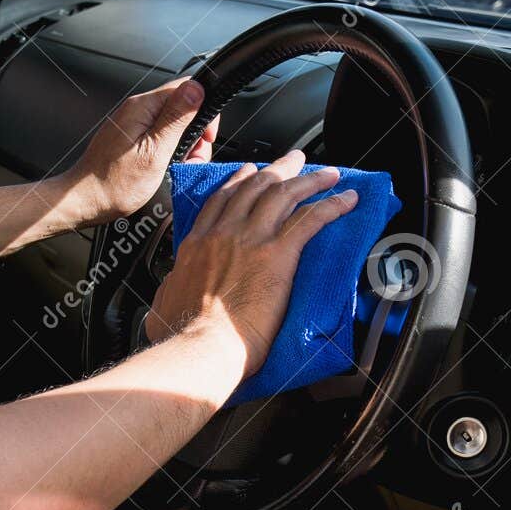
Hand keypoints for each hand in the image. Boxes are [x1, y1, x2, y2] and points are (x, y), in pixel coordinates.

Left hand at [62, 78, 217, 225]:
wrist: (85, 201)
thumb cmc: (114, 184)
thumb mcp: (155, 152)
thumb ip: (176, 119)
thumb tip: (196, 89)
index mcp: (142, 107)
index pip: (187, 89)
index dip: (204, 111)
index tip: (206, 137)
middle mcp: (136, 110)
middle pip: (182, 107)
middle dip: (195, 134)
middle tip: (190, 159)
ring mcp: (133, 123)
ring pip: (173, 124)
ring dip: (183, 146)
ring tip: (176, 168)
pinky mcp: (131, 137)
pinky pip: (159, 136)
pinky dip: (168, 152)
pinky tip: (165, 169)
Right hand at [145, 150, 358, 377]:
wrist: (198, 348)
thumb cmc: (181, 337)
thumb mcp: (163, 305)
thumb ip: (169, 293)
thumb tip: (163, 298)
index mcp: (197, 245)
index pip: (221, 201)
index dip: (239, 182)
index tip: (250, 171)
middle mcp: (223, 234)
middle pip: (255, 188)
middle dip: (278, 169)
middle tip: (295, 161)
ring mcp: (250, 240)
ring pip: (284, 194)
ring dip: (310, 180)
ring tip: (328, 174)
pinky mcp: (277, 255)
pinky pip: (311, 219)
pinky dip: (332, 205)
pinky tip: (348, 199)